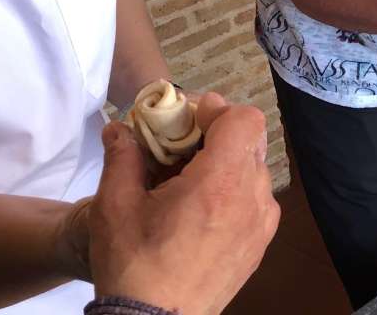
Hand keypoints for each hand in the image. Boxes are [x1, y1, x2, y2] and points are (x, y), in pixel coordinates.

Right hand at [85, 93, 279, 314]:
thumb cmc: (134, 265)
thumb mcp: (115, 206)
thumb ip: (122, 157)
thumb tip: (119, 129)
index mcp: (220, 183)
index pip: (245, 119)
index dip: (217, 111)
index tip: (187, 121)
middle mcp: (252, 198)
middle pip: (250, 141)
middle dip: (217, 133)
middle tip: (182, 145)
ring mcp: (262, 223)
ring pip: (254, 169)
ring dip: (226, 162)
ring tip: (189, 180)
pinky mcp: (260, 243)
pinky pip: (256, 198)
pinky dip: (234, 190)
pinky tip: (202, 208)